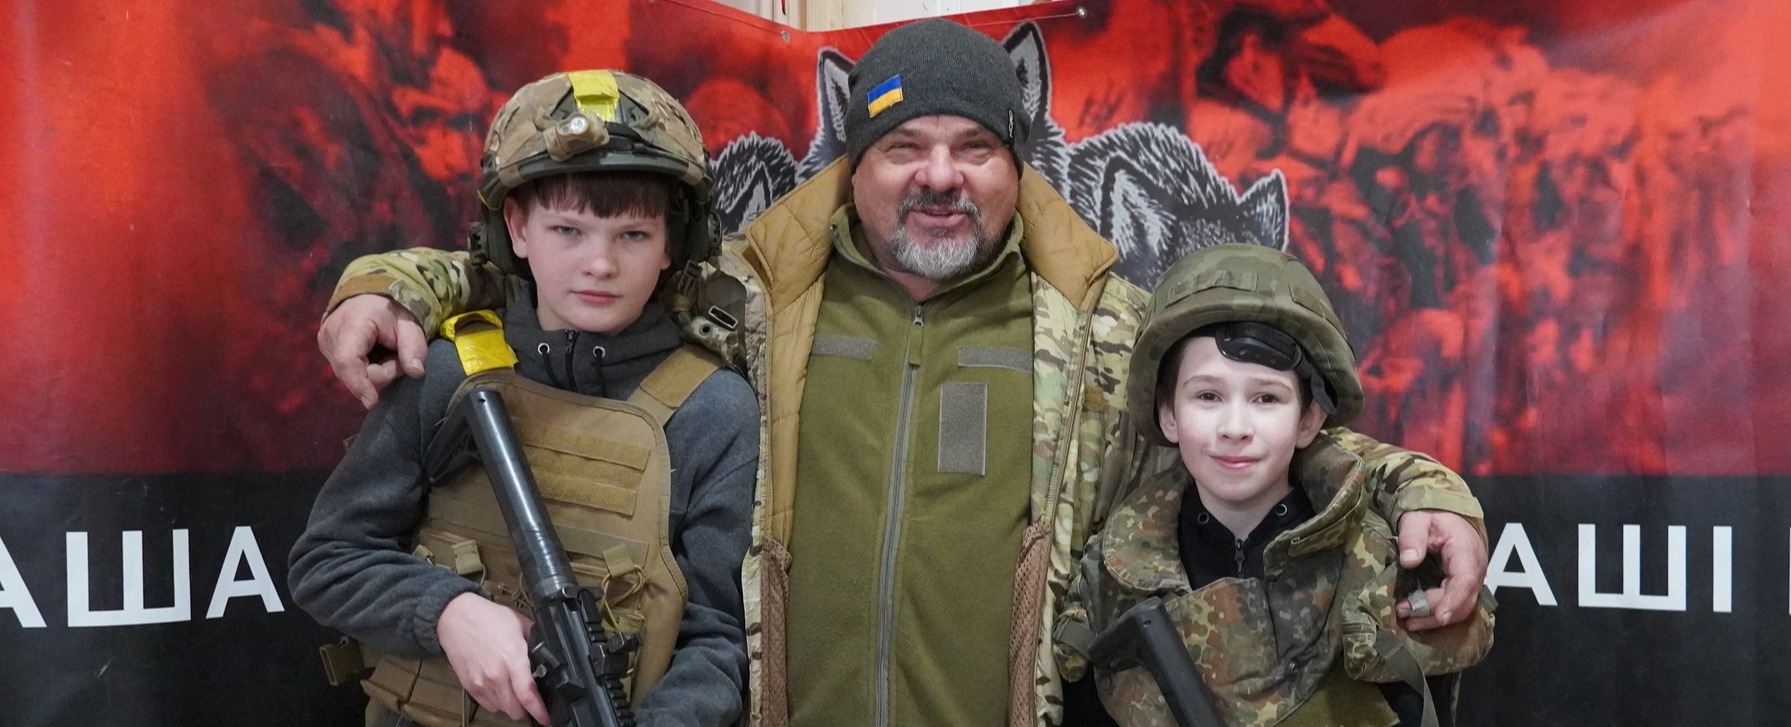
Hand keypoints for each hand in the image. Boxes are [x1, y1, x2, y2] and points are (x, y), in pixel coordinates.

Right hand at [317, 295, 426, 407]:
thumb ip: (414, 346)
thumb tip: (416, 373)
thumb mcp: (410, 323)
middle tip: (397, 356)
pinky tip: (373, 355)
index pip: (347, 360)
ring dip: (374, 371)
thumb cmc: (391, 308)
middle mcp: (331, 336)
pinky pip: (348, 371)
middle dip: (381, 372)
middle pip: (354, 373)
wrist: (371, 295)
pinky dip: (365, 369)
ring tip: (385, 352)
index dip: (359, 383)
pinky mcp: (327, 351)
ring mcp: (325, 344)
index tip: (372, 401)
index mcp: (351, 325)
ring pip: (351, 375)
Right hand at [437, 592, 549, 723]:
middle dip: (527, 708)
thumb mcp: (520, 624)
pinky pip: (488, 705)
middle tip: (531, 699)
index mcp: (512, 659)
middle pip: (515, 710)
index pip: (528, 695)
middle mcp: (496, 675)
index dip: (540, 711)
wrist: (456, 617)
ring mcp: (481, 683)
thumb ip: (535, 641)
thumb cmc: (487, 618)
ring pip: (502, 709)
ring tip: (514, 690)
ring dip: (511, 705)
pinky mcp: (470, 686)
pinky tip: (500, 688)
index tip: (546, 718)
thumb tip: (547, 653)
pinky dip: (497, 702)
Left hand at [1395, 510, 1487, 630]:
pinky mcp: (1464, 584)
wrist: (1444, 512)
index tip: (1439, 616)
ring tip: (1408, 620)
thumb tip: (1409, 560)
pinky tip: (1417, 616)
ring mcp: (1472, 579)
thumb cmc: (1431, 514)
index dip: (1453, 601)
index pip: (1465, 581)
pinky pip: (1456, 604)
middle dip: (1435, 613)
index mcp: (1466, 551)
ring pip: (1460, 607)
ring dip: (1434, 617)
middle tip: (1405, 614)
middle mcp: (1475, 568)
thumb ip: (1412, 537)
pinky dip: (1437, 612)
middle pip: (1463, 601)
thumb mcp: (1417, 519)